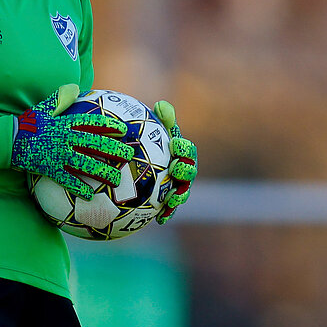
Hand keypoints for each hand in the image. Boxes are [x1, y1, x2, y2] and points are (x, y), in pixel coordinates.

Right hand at [10, 83, 129, 196]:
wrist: (8, 140)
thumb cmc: (27, 123)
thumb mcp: (43, 108)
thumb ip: (60, 99)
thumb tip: (74, 88)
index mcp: (66, 123)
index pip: (92, 123)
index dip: (110, 125)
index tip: (123, 130)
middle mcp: (65, 138)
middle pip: (96, 144)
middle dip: (114, 150)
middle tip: (129, 155)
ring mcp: (58, 154)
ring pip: (86, 164)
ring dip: (103, 172)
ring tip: (116, 180)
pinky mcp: (49, 168)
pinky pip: (68, 180)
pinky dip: (79, 188)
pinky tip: (90, 195)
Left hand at [152, 100, 196, 223]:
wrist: (137, 166)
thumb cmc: (146, 145)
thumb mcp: (150, 131)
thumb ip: (158, 120)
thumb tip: (161, 106)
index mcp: (181, 154)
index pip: (187, 150)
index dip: (184, 147)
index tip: (174, 143)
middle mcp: (183, 171)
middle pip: (189, 171)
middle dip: (185, 170)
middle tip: (174, 167)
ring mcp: (177, 188)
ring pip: (182, 193)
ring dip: (179, 196)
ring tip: (172, 199)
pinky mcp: (167, 203)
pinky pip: (170, 210)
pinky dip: (167, 214)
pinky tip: (160, 220)